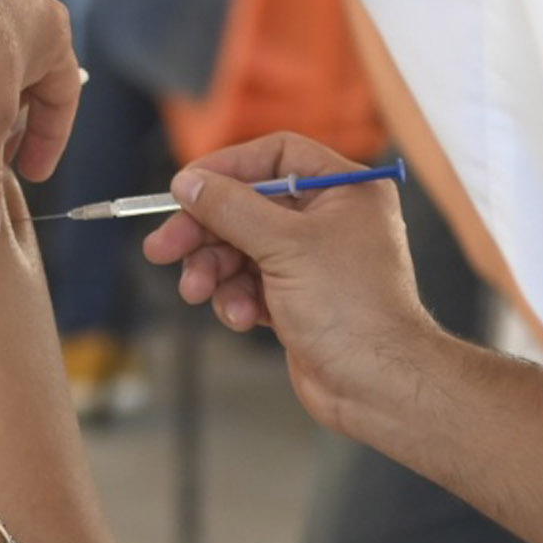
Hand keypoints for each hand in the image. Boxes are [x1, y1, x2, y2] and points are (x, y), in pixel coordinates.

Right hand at [142, 134, 439, 431]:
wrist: (378, 385)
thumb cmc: (352, 308)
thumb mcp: (284, 246)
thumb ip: (231, 208)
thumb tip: (188, 182)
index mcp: (344, 190)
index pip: (276, 156)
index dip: (227, 168)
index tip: (185, 187)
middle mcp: (330, 219)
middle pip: (247, 206)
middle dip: (204, 231)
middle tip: (163, 248)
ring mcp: (312, 261)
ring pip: (241, 248)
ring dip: (214, 270)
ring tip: (198, 291)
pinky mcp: (297, 298)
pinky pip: (250, 283)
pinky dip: (237, 298)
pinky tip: (242, 317)